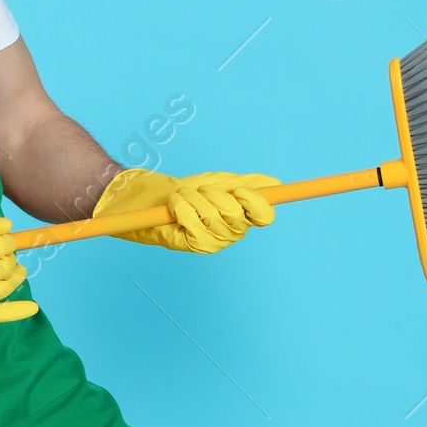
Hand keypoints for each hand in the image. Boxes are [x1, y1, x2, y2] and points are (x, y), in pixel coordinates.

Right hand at [0, 216, 39, 334]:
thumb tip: (9, 227)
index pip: (4, 245)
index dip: (6, 242)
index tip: (0, 242)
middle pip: (7, 265)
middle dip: (9, 258)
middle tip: (1, 256)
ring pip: (6, 286)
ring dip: (16, 277)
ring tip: (16, 271)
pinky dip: (17, 312)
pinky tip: (32, 308)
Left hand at [92, 168, 278, 252]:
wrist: (152, 197)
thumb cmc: (187, 191)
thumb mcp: (220, 181)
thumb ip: (248, 183)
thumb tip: (274, 184)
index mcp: (243, 216)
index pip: (265, 216)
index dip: (255, 202)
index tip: (239, 191)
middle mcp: (231, 232)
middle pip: (237, 214)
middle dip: (215, 195)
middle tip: (200, 191)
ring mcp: (212, 241)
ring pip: (212, 216)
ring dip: (194, 198)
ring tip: (183, 196)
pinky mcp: (191, 245)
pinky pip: (192, 223)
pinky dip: (182, 207)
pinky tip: (174, 206)